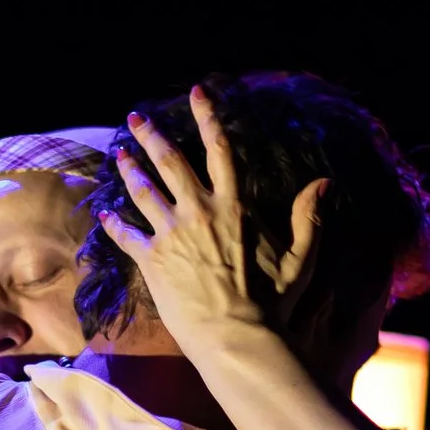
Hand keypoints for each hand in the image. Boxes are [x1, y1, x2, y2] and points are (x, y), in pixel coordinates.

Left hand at [100, 87, 328, 348]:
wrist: (235, 337)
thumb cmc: (272, 303)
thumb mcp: (300, 258)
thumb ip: (308, 218)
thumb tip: (324, 183)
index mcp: (233, 206)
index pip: (219, 149)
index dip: (207, 117)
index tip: (196, 92)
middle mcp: (198, 211)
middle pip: (169, 162)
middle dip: (149, 135)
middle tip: (134, 118)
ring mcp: (172, 234)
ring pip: (143, 191)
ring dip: (129, 170)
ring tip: (118, 155)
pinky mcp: (152, 260)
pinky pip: (126, 236)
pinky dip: (114, 224)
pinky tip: (105, 215)